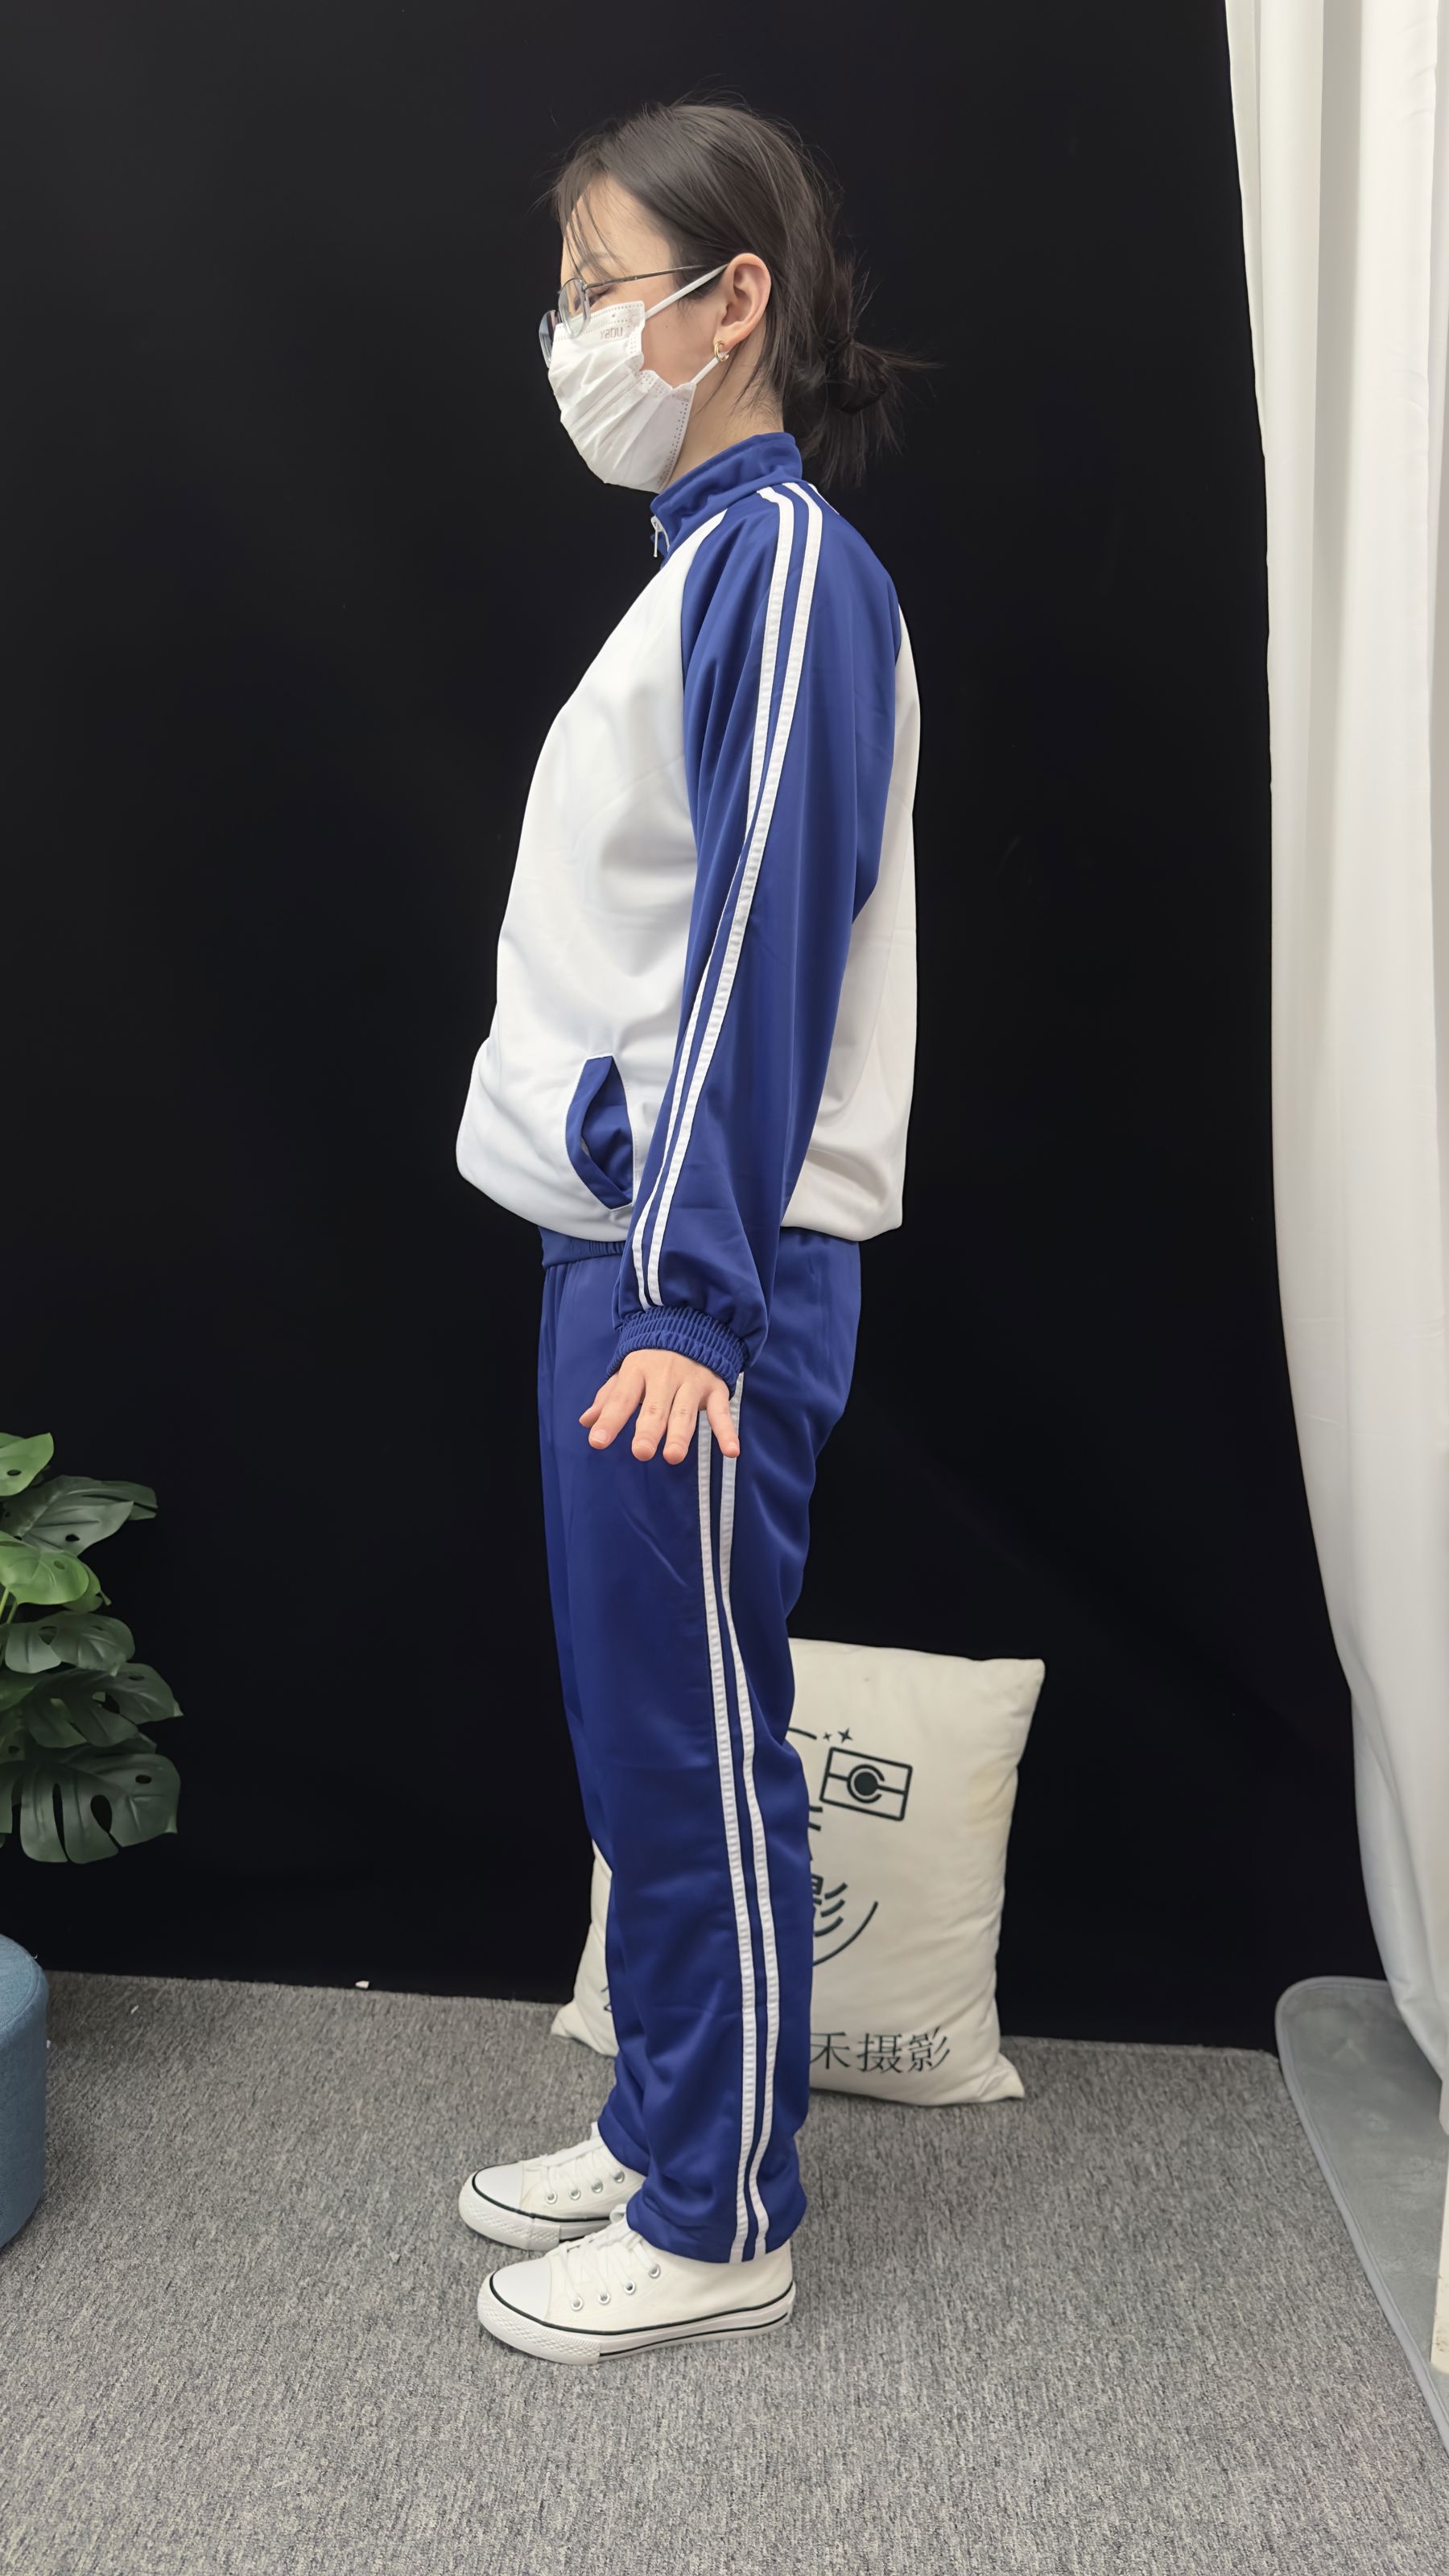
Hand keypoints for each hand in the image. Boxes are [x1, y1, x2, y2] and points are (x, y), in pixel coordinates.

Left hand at [580, 1348, 740, 1464]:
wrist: (694, 1323)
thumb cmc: (653, 1358)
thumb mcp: (628, 1371)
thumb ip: (609, 1398)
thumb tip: (586, 1422)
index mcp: (638, 1370)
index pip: (622, 1398)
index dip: (610, 1420)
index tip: (597, 1442)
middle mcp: (665, 1375)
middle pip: (655, 1407)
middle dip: (649, 1430)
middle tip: (641, 1452)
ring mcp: (692, 1381)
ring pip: (685, 1411)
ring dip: (681, 1434)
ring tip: (674, 1456)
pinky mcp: (716, 1387)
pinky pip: (723, 1411)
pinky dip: (727, 1431)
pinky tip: (731, 1451)